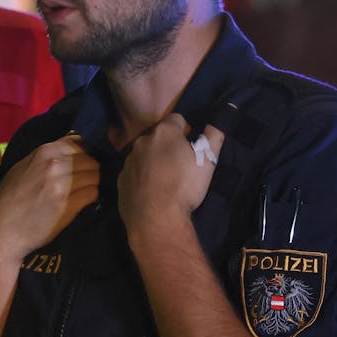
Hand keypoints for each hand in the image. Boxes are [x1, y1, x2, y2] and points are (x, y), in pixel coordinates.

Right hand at [0, 135, 99, 265]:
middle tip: (84, 181)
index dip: (84, 154)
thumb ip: (46, 157)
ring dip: (92, 184)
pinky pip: (92, 194)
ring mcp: (63, 185)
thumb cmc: (9, 199)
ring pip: (95, 177)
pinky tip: (82, 202)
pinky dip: (91, 197)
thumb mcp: (23, 167)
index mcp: (44, 152)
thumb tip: (70, 149)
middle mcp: (55, 165)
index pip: (79, 144)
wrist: (1, 229)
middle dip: (91, 171)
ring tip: (83, 192)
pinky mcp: (69, 205)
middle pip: (91, 161)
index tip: (82, 164)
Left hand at [119, 114, 225, 245]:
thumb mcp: (208, 161)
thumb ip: (213, 137)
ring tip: (167, 181)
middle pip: (158, 137)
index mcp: (163, 133)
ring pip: (144, 155)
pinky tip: (152, 191)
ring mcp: (128, 161)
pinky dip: (142, 177)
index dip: (186, 130)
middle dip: (168, 146)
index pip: (176, 119)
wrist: (156, 217)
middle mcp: (141, 142)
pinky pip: (134, 173)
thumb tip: (215, 123)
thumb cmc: (184, 185)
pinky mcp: (121, 180)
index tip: (192, 146)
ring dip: (154, 161)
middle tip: (181, 165)